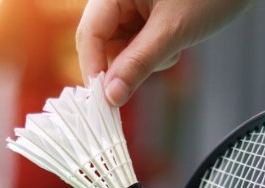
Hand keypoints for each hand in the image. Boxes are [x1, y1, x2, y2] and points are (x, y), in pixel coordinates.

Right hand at [76, 0, 247, 105]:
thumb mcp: (173, 31)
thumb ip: (139, 63)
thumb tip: (112, 96)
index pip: (90, 34)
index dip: (95, 68)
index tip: (105, 100)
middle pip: (101, 43)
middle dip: (124, 65)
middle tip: (146, 75)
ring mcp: (133, 7)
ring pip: (120, 49)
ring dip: (143, 61)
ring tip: (172, 49)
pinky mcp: (146, 17)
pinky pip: (137, 46)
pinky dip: (154, 54)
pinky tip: (174, 45)